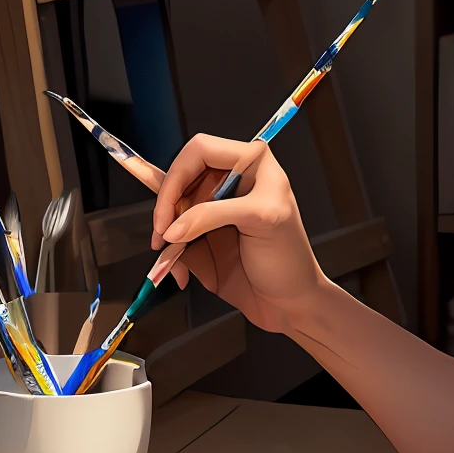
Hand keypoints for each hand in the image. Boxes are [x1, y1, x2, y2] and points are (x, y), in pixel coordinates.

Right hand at [151, 135, 324, 331]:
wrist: (290, 302)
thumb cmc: (289, 256)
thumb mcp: (261, 221)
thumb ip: (213, 216)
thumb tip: (172, 226)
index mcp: (249, 163)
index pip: (200, 150)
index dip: (179, 174)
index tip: (170, 208)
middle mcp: (228, 182)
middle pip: (179, 179)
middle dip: (166, 207)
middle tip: (163, 235)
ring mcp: (213, 210)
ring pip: (171, 210)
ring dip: (165, 236)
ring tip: (169, 258)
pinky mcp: (202, 236)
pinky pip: (173, 239)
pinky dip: (170, 258)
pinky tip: (180, 275)